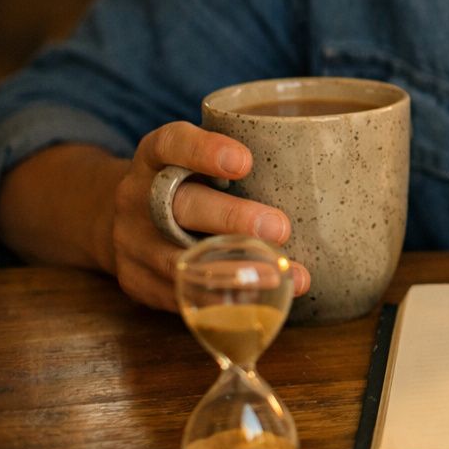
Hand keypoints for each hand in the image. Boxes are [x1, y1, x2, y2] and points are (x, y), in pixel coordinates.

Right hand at [109, 122, 309, 310]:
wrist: (122, 221)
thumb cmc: (185, 184)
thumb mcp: (196, 161)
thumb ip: (238, 162)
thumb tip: (326, 167)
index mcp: (154, 158)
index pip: (171, 144)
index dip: (204, 151)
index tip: (245, 162)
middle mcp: (137, 198)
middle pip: (181, 206)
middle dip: (232, 219)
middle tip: (280, 228)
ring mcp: (132, 243)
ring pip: (181, 261)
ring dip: (235, 270)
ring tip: (281, 275)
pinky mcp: (137, 282)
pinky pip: (180, 297)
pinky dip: (221, 302)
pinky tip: (259, 304)